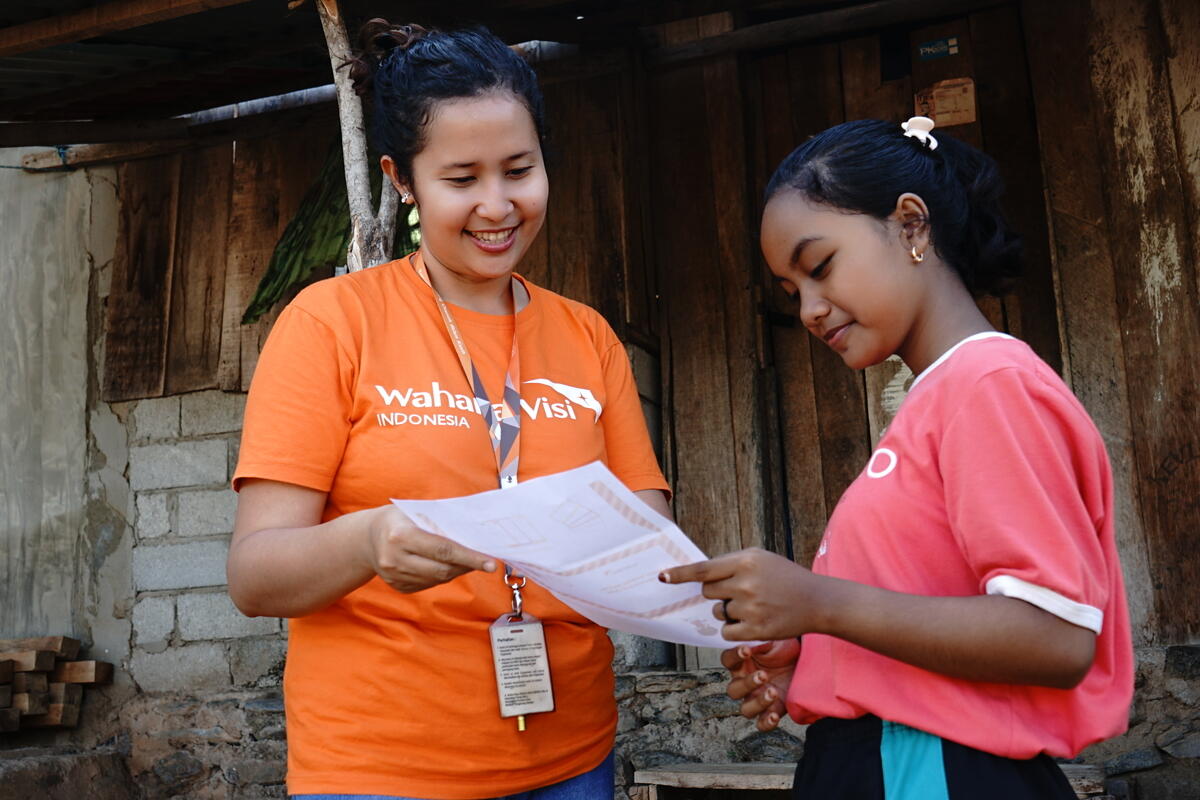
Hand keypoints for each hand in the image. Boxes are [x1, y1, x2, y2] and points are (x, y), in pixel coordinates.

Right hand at [363, 507, 495, 592]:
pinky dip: (443, 575)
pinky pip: (429, 584)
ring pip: (437, 579)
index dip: (470, 557)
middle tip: (485, 561)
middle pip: (442, 569)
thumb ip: (440, 524)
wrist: (365, 538)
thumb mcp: (415, 512)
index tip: (491, 563)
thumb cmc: (397, 519)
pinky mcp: (398, 587)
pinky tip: (448, 565)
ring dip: (456, 571)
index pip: (443, 550)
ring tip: (467, 560)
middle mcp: (395, 559)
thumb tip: (473, 538)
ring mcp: (394, 576)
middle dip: (467, 566)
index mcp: (401, 536)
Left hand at [660, 547, 828, 640]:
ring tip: (754, 606)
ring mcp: (750, 608)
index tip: (662, 577)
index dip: (680, 574)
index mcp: (745, 561)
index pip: (704, 569)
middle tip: (740, 592)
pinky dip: (735, 629)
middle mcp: (746, 583)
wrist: (817, 601)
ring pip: (718, 612)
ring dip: (728, 612)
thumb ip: (730, 564)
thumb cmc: (784, 577)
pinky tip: (754, 621)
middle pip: (707, 593)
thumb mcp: (760, 559)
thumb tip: (698, 575)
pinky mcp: (755, 629)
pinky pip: (726, 631)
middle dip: (718, 594)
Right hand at [722, 639, 799, 731]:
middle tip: (762, 675)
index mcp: (741, 663)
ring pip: (745, 709)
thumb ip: (761, 642)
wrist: (803, 659)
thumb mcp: (774, 641)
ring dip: (757, 703)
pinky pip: (761, 723)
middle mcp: (745, 682)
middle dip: (747, 684)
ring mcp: (757, 698)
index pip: (727, 660)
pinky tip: (774, 715)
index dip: (733, 656)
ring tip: (773, 692)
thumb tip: (754, 641)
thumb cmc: (783, 649)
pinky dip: (765, 722)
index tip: (746, 651)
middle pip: (733, 690)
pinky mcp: (772, 710)